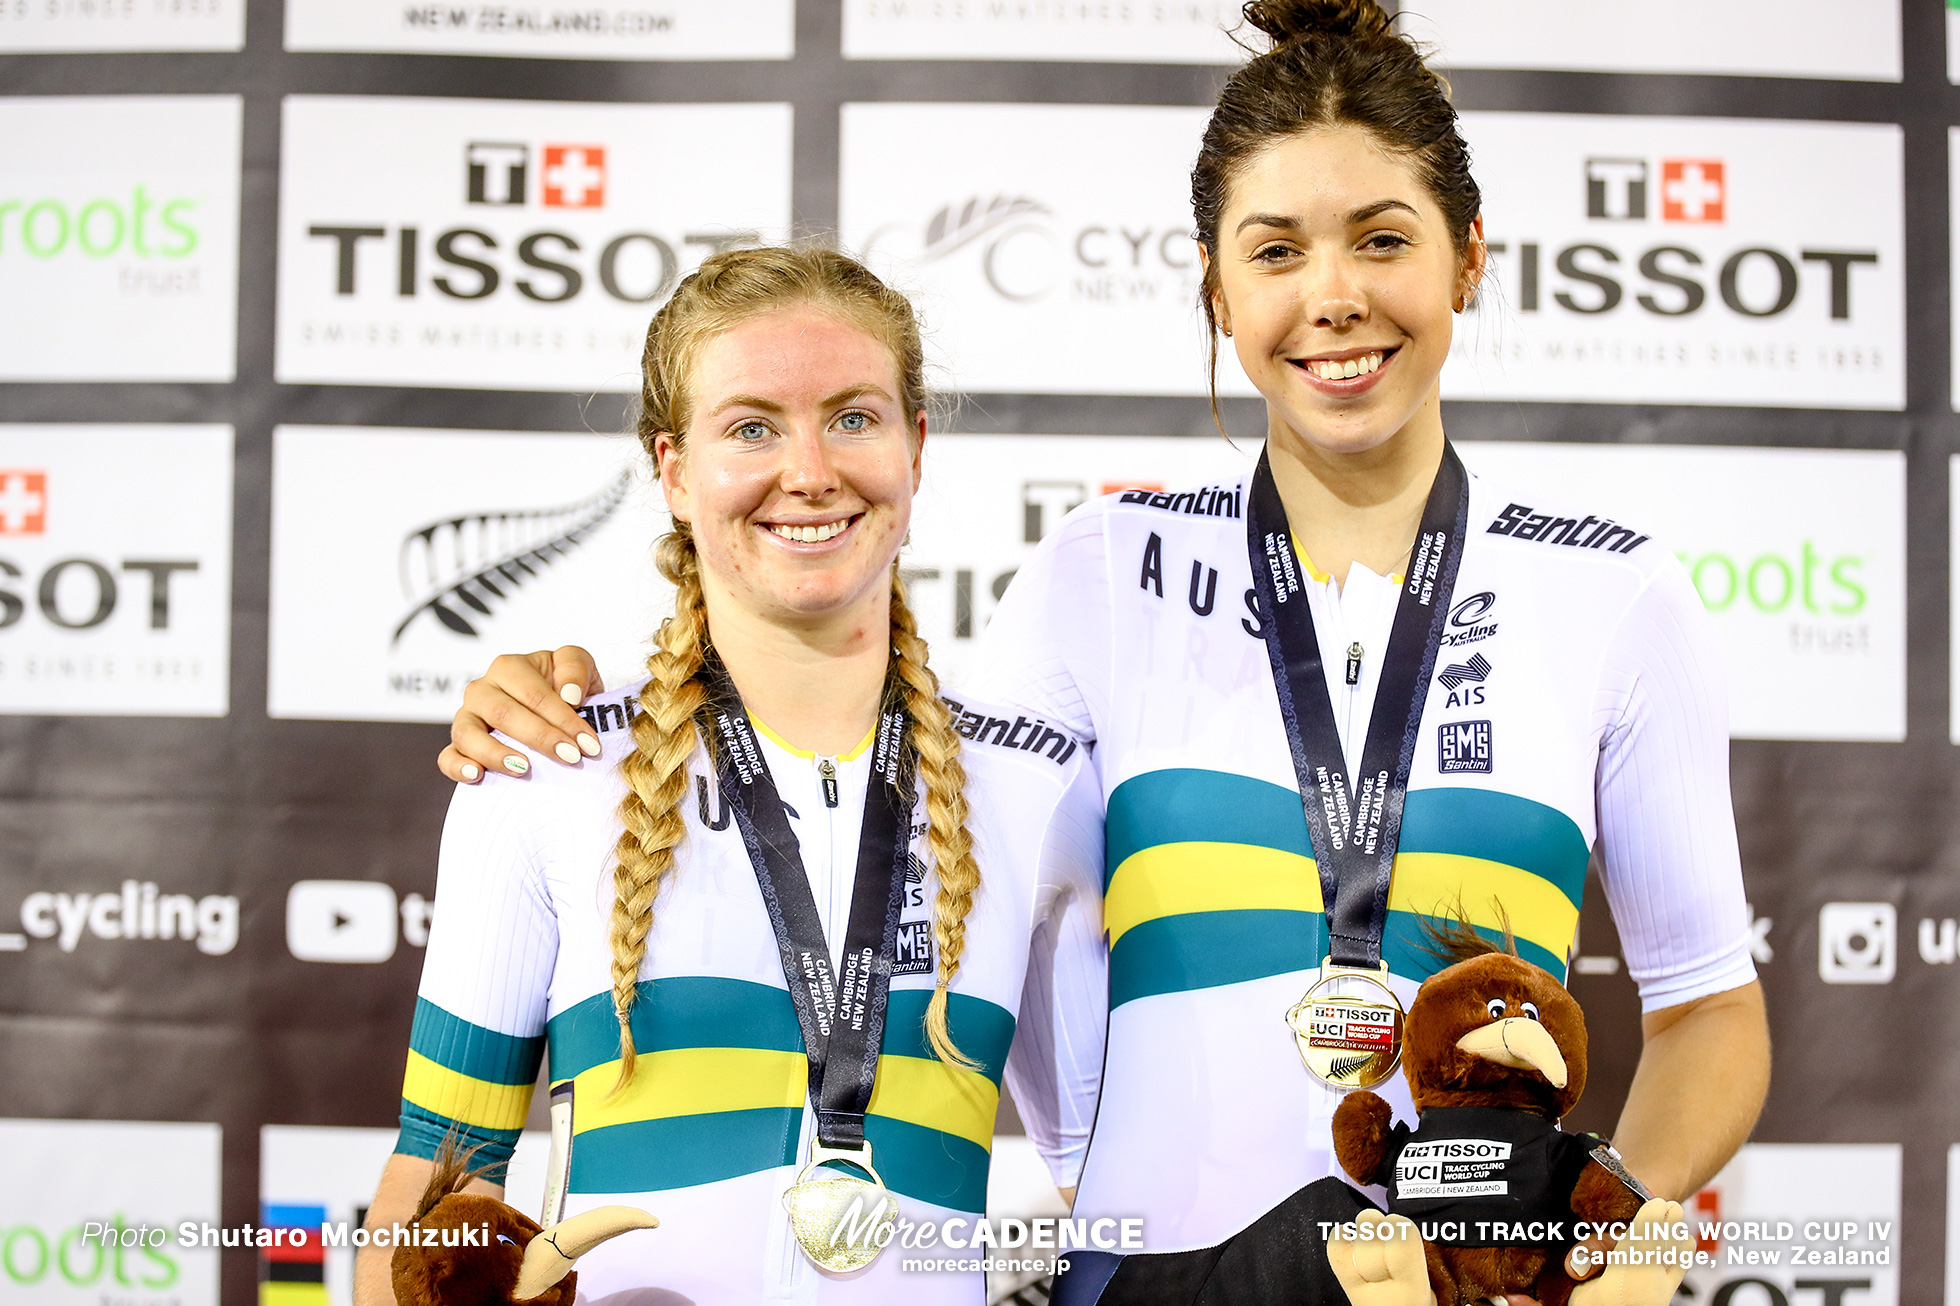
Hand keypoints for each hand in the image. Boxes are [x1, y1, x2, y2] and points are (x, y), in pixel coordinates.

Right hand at [439, 647, 604, 782]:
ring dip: (496, 754)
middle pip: (504, 714)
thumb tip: (569, 694)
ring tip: (524, 768)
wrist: (554, 712)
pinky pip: (448, 756)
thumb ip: (575, 668)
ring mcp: (467, 717)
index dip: (563, 719)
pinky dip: (458, 766)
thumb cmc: (565, 687)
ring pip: (468, 734)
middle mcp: (482, 689)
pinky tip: (477, 775)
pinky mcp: (459, 744)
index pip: (535, 694)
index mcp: (510, 667)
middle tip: (570, 757)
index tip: (588, 744)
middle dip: (540, 738)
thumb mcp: (578, 666)